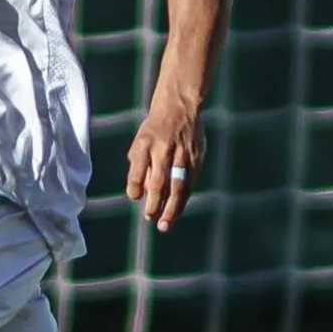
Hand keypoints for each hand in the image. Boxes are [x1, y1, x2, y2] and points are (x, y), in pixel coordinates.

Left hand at [126, 96, 204, 232]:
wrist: (179, 106)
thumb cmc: (155, 129)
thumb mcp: (141, 141)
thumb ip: (139, 166)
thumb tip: (140, 195)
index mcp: (146, 142)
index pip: (138, 168)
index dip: (136, 185)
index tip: (135, 197)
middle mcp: (164, 147)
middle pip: (160, 181)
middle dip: (155, 203)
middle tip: (150, 219)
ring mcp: (183, 153)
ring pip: (178, 185)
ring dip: (171, 208)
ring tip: (164, 225)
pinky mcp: (197, 156)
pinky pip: (189, 182)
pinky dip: (182, 199)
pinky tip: (176, 211)